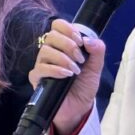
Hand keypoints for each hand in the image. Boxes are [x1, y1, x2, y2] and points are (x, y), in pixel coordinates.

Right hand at [28, 18, 105, 134]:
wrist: (79, 107)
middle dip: (68, 45)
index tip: (80, 41)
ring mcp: (42, 65)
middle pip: (51, 36)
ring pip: (45, 51)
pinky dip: (55, 70)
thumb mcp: (96, 67)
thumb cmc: (84, 85)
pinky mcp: (37, 79)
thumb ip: (97, 50)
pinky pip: (40, 68)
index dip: (68, 29)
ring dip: (63, 58)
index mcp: (63, 45)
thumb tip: (88, 40)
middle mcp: (51, 52)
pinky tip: (66, 75)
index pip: (58, 26)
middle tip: (80, 58)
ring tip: (75, 70)